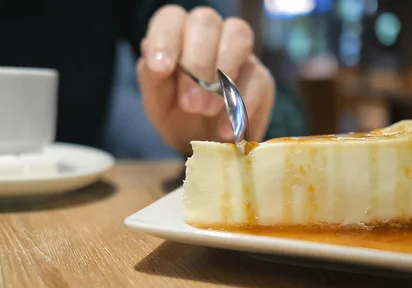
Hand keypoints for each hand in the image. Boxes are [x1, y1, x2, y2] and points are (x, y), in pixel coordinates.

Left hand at [138, 5, 274, 153]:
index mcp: (176, 35)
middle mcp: (207, 33)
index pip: (170, 18)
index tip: (161, 71)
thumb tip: (155, 63)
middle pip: (206, 22)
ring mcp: (237, 50)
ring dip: (222, 74)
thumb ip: (152, 80)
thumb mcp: (157, 103)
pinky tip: (224, 129)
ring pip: (238, 35)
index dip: (165, 39)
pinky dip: (240, 105)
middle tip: (190, 104)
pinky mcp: (260, 76)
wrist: (203, 145)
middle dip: (197, 63)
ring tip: (208, 111)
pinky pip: (258, 77)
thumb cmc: (176, 115)